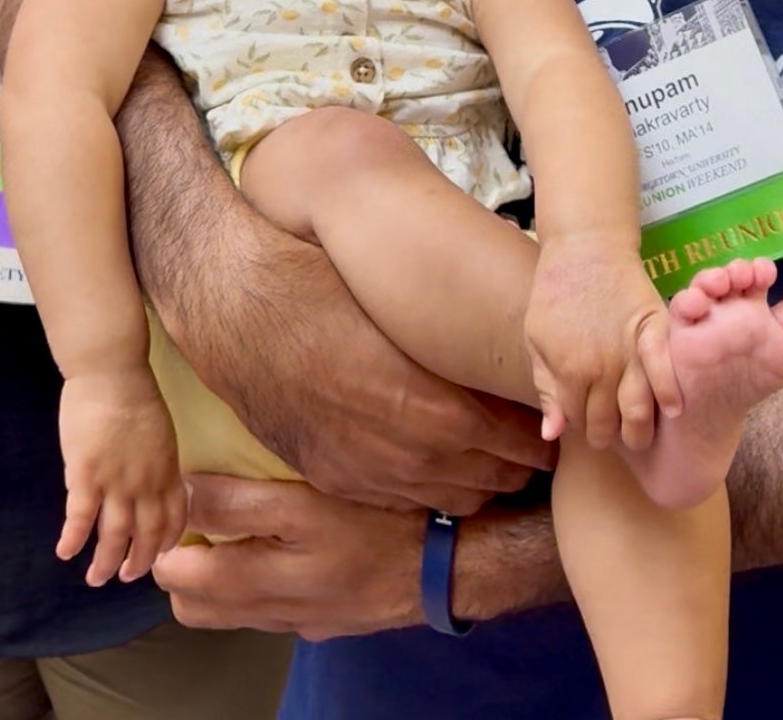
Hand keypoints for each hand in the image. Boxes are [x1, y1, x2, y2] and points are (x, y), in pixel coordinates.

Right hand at [57, 368, 187, 585]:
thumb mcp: (160, 431)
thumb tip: (148, 482)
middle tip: (126, 577)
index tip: (159, 554)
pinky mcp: (86, 476)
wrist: (112, 371)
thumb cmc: (135, 392)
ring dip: (105, 563)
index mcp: (166, 470)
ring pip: (113, 536)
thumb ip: (155, 462)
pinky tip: (65, 552)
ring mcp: (116, 483)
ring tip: (96, 578)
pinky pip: (79, 518)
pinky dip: (72, 540)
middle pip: (145, 536)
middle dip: (137, 563)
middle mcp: (145, 485)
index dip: (166, 541)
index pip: (173, 518)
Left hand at [153, 475, 424, 639]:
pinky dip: (256, 586)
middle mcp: (270, 611)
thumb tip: (184, 491)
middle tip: (194, 520)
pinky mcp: (323, 619)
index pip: (178, 579)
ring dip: (216, 580)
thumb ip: (238, 503)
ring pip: (229, 613)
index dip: (165, 541)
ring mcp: (297, 620)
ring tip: (229, 532)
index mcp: (257, 582)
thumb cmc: (373, 523)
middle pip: (193, 607)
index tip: (175, 504)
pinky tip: (277, 548)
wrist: (441, 568)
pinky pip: (268, 611)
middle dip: (181, 568)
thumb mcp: (304, 503)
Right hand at [196, 247, 551, 513]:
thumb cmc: (314, 283)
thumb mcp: (395, 303)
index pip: (507, 435)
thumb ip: (448, 339)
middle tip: (535, 439)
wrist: (231, 304)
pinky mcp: (329, 474)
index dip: (536, 430)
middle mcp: (396, 447)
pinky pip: (398, 500)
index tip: (551, 414)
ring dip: (478, 480)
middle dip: (517, 461)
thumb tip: (497, 342)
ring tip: (495, 456)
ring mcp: (359, 469)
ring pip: (446, 497)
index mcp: (422, 400)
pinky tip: (435, 463)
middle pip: (486, 475)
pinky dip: (428, 489)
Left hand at [525, 234, 681, 451]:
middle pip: (608, 423)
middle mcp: (601, 367)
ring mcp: (629, 350)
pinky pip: (665, 369)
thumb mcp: (537, 339)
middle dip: (608, 434)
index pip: (577, 420)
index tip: (584, 419)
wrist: (585, 247)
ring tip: (638, 436)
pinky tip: (672, 410)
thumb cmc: (555, 293)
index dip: (580, 424)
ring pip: (637, 409)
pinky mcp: (654, 329)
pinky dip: (669, 392)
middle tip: (611, 433)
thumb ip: (546, 387)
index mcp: (567, 370)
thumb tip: (552, 433)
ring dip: (638, 431)